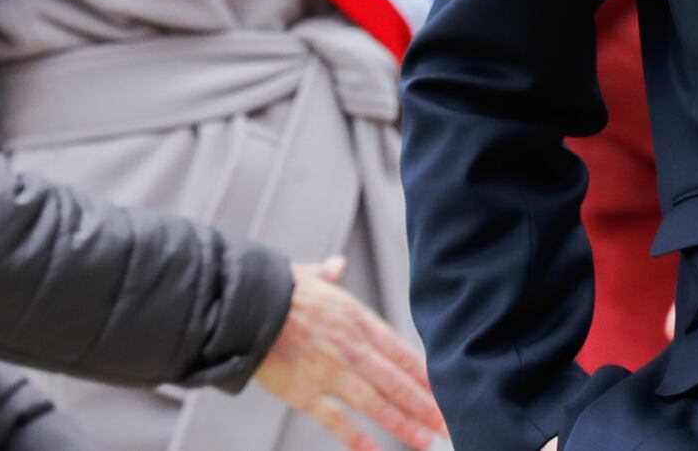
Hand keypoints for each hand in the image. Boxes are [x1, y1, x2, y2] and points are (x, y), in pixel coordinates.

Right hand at [252, 256, 447, 450]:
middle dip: (426, 405)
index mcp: (359, 322)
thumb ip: (329, 275)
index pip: (403, 353)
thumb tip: (336, 264)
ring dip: (403, 424)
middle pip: (397, 382)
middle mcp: (353, 349)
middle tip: (449, 423)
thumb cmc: (279, 291)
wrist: (248, 305)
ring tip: (427, 440)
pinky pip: (337, 421)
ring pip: (377, 403)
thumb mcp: (313, 278)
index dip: (426, 375)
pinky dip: (357, 439)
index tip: (447, 391)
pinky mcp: (306, 393)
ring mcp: (331, 373)